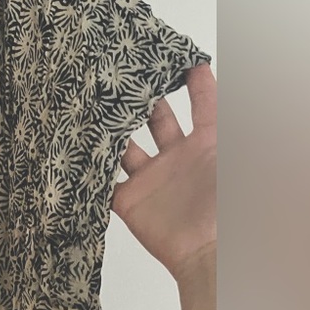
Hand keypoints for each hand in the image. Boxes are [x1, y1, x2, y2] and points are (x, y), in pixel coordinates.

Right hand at [110, 64, 216, 282]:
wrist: (206, 253)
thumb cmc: (224, 204)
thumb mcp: (231, 154)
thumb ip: (226, 115)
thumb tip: (222, 76)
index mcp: (207, 145)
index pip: (202, 105)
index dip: (195, 81)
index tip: (180, 57)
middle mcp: (177, 158)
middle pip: (156, 119)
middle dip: (143, 98)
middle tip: (124, 75)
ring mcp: (151, 179)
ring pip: (125, 145)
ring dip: (112, 128)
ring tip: (93, 103)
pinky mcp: (129, 200)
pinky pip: (105, 180)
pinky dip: (92, 166)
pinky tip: (79, 145)